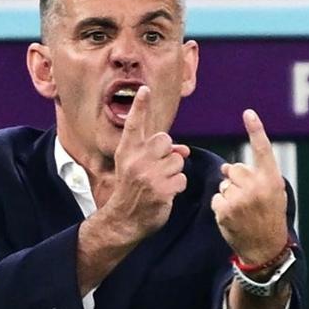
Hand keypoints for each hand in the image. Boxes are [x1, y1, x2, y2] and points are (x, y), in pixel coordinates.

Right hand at [103, 85, 189, 242]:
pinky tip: (165, 193)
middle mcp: (136, 160)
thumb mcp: (138, 167)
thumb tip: (184, 149)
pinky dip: (177, 187)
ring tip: (159, 183)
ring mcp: (149, 175)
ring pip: (177, 161)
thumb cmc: (134, 189)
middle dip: (167, 154)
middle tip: (155, 170)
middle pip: (166, 141)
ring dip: (173, 172)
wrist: (124, 219)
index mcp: (127, 151)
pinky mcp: (161, 189)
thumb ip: (158, 153)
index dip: (140, 106)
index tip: (145, 89)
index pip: (134, 124)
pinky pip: (181, 179)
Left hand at [211, 109, 287, 264]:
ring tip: (243, 211)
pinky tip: (233, 218)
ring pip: (224, 184)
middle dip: (237, 180)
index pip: (263, 149)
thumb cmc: (271, 217)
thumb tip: (227, 167)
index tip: (248, 113)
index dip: (256, 130)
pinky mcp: (225, 210)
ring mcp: (240, 198)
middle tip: (249, 199)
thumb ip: (256, 176)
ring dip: (229, 194)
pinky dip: (221, 207)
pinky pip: (217, 198)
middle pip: (235, 169)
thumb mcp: (274, 193)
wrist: (266, 248)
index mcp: (272, 179)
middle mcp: (257, 186)